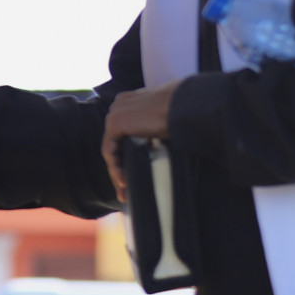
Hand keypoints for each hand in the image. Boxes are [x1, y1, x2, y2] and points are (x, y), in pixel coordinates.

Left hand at [100, 80, 182, 202]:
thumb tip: (153, 148)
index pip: (122, 134)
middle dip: (120, 168)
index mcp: (131, 102)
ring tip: (125, 192)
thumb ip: (152, 131)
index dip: (126, 157)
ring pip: (111, 149)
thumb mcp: (164, 122)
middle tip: (125, 191)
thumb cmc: (182, 112)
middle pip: (115, 143)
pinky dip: (116, 168)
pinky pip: (110, 151)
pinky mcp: (115, 122)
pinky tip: (125, 182)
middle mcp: (120, 105)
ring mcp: (116, 112)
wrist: (184, 106)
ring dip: (117, 172)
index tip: (133, 176)